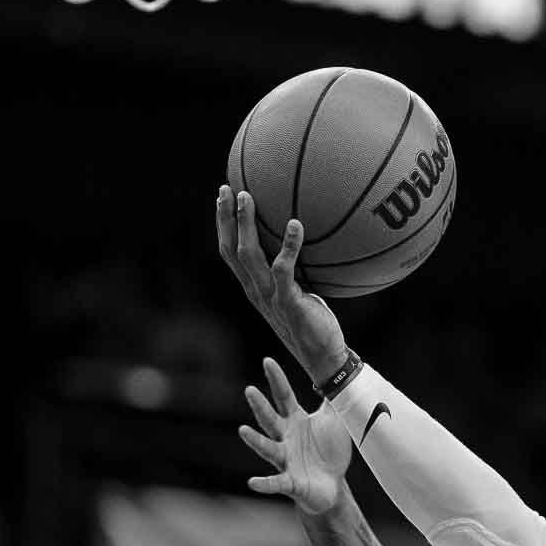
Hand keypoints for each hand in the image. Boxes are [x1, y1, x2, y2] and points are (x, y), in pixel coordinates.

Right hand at [216, 185, 350, 384]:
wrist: (322, 357)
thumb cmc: (314, 322)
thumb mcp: (299, 292)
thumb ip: (294, 271)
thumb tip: (305, 239)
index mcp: (254, 288)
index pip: (229, 252)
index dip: (223, 225)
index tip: (223, 197)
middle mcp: (255, 291)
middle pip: (231, 250)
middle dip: (226, 218)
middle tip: (226, 188)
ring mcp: (269, 297)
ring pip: (249, 256)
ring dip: (245, 224)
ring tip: (247, 197)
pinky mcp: (288, 303)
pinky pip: (284, 270)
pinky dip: (289, 246)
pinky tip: (296, 224)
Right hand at [239, 357, 352, 515]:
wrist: (332, 486)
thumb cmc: (329, 451)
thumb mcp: (333, 421)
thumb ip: (332, 399)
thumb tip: (336, 372)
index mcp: (295, 422)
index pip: (283, 396)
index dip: (276, 379)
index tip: (267, 360)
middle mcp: (285, 439)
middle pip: (270, 419)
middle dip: (260, 406)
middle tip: (250, 390)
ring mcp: (285, 460)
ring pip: (268, 448)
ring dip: (255, 441)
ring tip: (243, 431)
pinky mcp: (290, 482)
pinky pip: (275, 482)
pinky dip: (264, 483)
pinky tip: (253, 482)